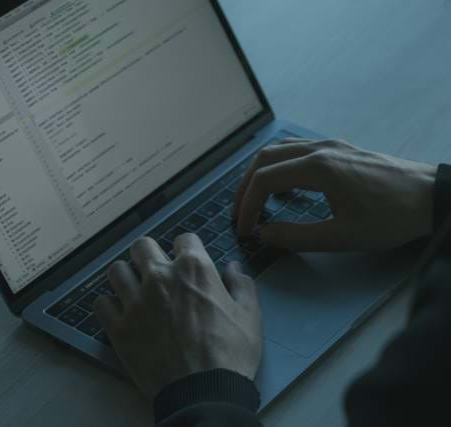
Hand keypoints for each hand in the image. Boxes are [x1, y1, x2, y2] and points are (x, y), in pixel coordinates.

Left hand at [94, 234, 261, 399]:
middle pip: (142, 246)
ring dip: (126, 277)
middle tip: (157, 273)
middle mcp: (159, 277)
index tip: (188, 262)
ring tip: (135, 290)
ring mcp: (134, 301)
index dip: (188, 249)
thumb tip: (232, 267)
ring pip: (117, 270)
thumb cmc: (230, 353)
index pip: (184, 239)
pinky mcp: (118, 327)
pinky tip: (121, 314)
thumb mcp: (250, 316)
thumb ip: (241, 285)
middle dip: (150, 255)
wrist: (203, 392)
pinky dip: (110, 305)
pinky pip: (101, 303)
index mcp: (193, 269)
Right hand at [233, 139, 435, 250]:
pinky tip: (284, 187)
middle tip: (240, 214)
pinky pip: (297, 150)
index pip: (264, 180)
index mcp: (317, 167)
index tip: (244, 229)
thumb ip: (296, 237)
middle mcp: (319, 148)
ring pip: (279, 150)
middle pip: (265, 159)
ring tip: (255, 200)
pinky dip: (279, 166)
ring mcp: (330, 145)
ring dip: (260, 174)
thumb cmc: (390, 218)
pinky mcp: (341, 148)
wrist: (433, 196)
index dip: (247, 206)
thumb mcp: (342, 236)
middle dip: (245, 188)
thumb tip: (263, 235)